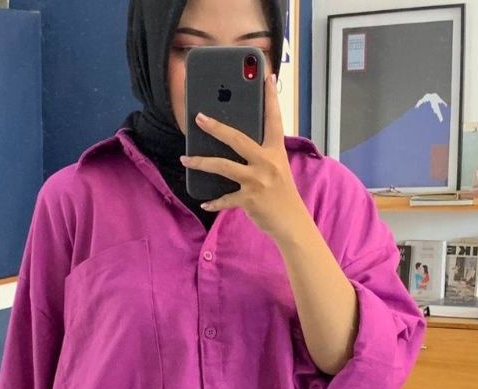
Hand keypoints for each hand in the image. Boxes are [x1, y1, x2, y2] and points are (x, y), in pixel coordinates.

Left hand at [179, 72, 305, 240]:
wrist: (292, 222)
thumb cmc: (282, 193)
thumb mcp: (277, 168)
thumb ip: (261, 155)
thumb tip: (236, 143)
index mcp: (276, 151)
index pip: (274, 119)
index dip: (270, 98)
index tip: (267, 76)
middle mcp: (267, 162)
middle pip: (237, 139)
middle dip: (216, 127)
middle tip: (199, 117)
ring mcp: (257, 181)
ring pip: (223, 166)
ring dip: (201, 162)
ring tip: (186, 158)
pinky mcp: (249, 199)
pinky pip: (225, 199)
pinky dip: (214, 202)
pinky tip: (204, 203)